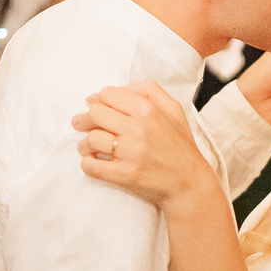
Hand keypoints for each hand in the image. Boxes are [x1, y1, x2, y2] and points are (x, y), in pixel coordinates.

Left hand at [75, 82, 214, 208]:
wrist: (189, 181)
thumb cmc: (180, 144)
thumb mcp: (174, 109)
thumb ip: (150, 91)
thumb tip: (122, 89)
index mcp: (148, 110)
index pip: (108, 95)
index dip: (97, 99)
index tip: (93, 106)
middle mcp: (138, 129)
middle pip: (95, 114)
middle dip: (85, 119)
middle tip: (81, 124)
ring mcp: (131, 153)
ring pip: (91, 140)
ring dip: (84, 143)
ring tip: (87, 146)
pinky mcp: (125, 175)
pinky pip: (93, 166)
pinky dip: (87, 163)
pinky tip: (91, 161)